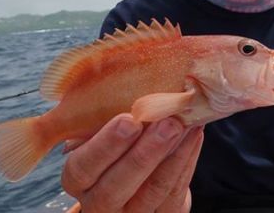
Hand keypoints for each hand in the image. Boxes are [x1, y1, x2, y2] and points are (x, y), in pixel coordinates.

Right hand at [61, 114, 203, 212]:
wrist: (144, 183)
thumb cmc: (120, 146)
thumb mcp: (104, 134)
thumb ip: (104, 117)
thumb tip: (119, 73)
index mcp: (80, 180)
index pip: (81, 168)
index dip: (104, 145)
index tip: (128, 119)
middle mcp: (99, 203)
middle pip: (113, 188)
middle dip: (142, 155)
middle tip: (166, 124)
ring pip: (151, 191)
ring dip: (171, 154)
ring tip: (183, 124)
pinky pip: (175, 192)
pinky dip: (186, 160)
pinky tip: (194, 134)